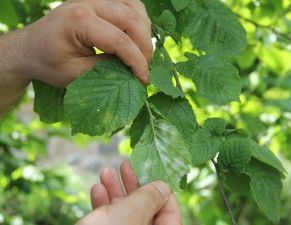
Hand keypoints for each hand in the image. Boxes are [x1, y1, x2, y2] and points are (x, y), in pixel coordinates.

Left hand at [10, 0, 152, 85]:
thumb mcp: (76, 75)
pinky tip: (136, 36)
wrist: (31, 47)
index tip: (144, 79)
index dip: (137, 61)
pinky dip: (138, 19)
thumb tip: (133, 70)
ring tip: (142, 52)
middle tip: (146, 67)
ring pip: (134, 6)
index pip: (120, 39)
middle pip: (131, 18)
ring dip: (144, 30)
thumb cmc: (49, 63)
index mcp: (79, 21)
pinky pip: (128, 2)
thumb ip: (106, 70)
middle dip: (145, 45)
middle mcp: (88, 2)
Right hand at [77, 160, 181, 224]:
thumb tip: (164, 186)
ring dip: (114, 190)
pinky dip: (103, 204)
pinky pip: (110, 221)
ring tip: (106, 172)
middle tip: (124, 165)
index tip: (148, 170)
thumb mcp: (131, 214)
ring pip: (125, 213)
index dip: (160, 188)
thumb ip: (150, 198)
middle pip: (146, 209)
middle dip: (132, 184)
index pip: (170, 211)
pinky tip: (96, 189)